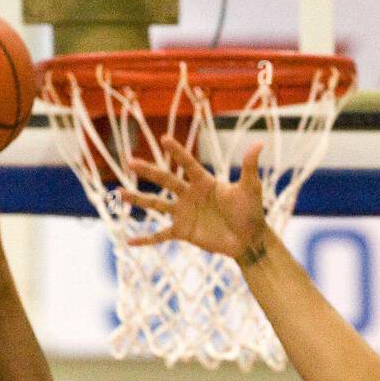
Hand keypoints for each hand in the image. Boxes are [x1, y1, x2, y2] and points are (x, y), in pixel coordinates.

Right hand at [125, 136, 268, 262]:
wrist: (249, 239)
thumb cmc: (251, 212)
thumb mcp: (251, 188)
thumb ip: (249, 166)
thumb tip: (259, 143)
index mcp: (204, 181)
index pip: (188, 164)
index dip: (177, 152)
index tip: (164, 139)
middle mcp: (190, 194)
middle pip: (165, 180)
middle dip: (148, 171)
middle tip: (130, 162)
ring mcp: (184, 213)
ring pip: (157, 204)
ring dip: (139, 199)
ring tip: (120, 193)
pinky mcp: (183, 232)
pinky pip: (160, 235)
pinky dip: (145, 239)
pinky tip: (129, 241)